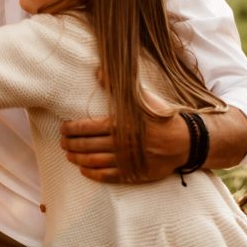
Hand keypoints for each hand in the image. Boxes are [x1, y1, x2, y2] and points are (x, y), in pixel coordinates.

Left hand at [59, 90, 188, 183]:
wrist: (185, 141)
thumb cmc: (161, 117)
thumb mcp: (142, 98)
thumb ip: (118, 86)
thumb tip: (99, 69)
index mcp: (121, 124)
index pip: (87, 127)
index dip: (71, 129)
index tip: (63, 128)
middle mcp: (121, 143)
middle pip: (87, 144)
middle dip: (70, 144)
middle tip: (61, 142)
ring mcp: (127, 160)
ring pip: (94, 161)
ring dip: (77, 158)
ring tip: (68, 155)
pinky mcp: (133, 174)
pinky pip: (107, 176)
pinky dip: (92, 173)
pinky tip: (83, 169)